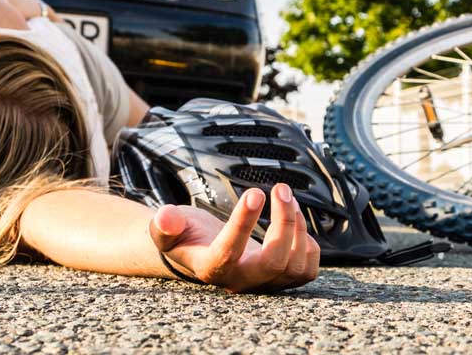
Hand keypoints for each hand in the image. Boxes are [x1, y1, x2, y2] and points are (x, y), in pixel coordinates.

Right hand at [148, 184, 319, 292]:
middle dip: (283, 222)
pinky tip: (294, 221)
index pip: (229, 252)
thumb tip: (165, 218)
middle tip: (280, 189)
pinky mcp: (283, 279)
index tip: (255, 192)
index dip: (244, 223)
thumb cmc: (184, 237)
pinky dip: (308, 243)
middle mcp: (240, 281)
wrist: (201, 252)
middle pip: (273, 262)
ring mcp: (264, 283)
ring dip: (296, 226)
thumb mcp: (165, 229)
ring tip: (285, 197)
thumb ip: (162, 226)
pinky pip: (307, 270)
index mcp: (211, 268)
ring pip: (294, 265)